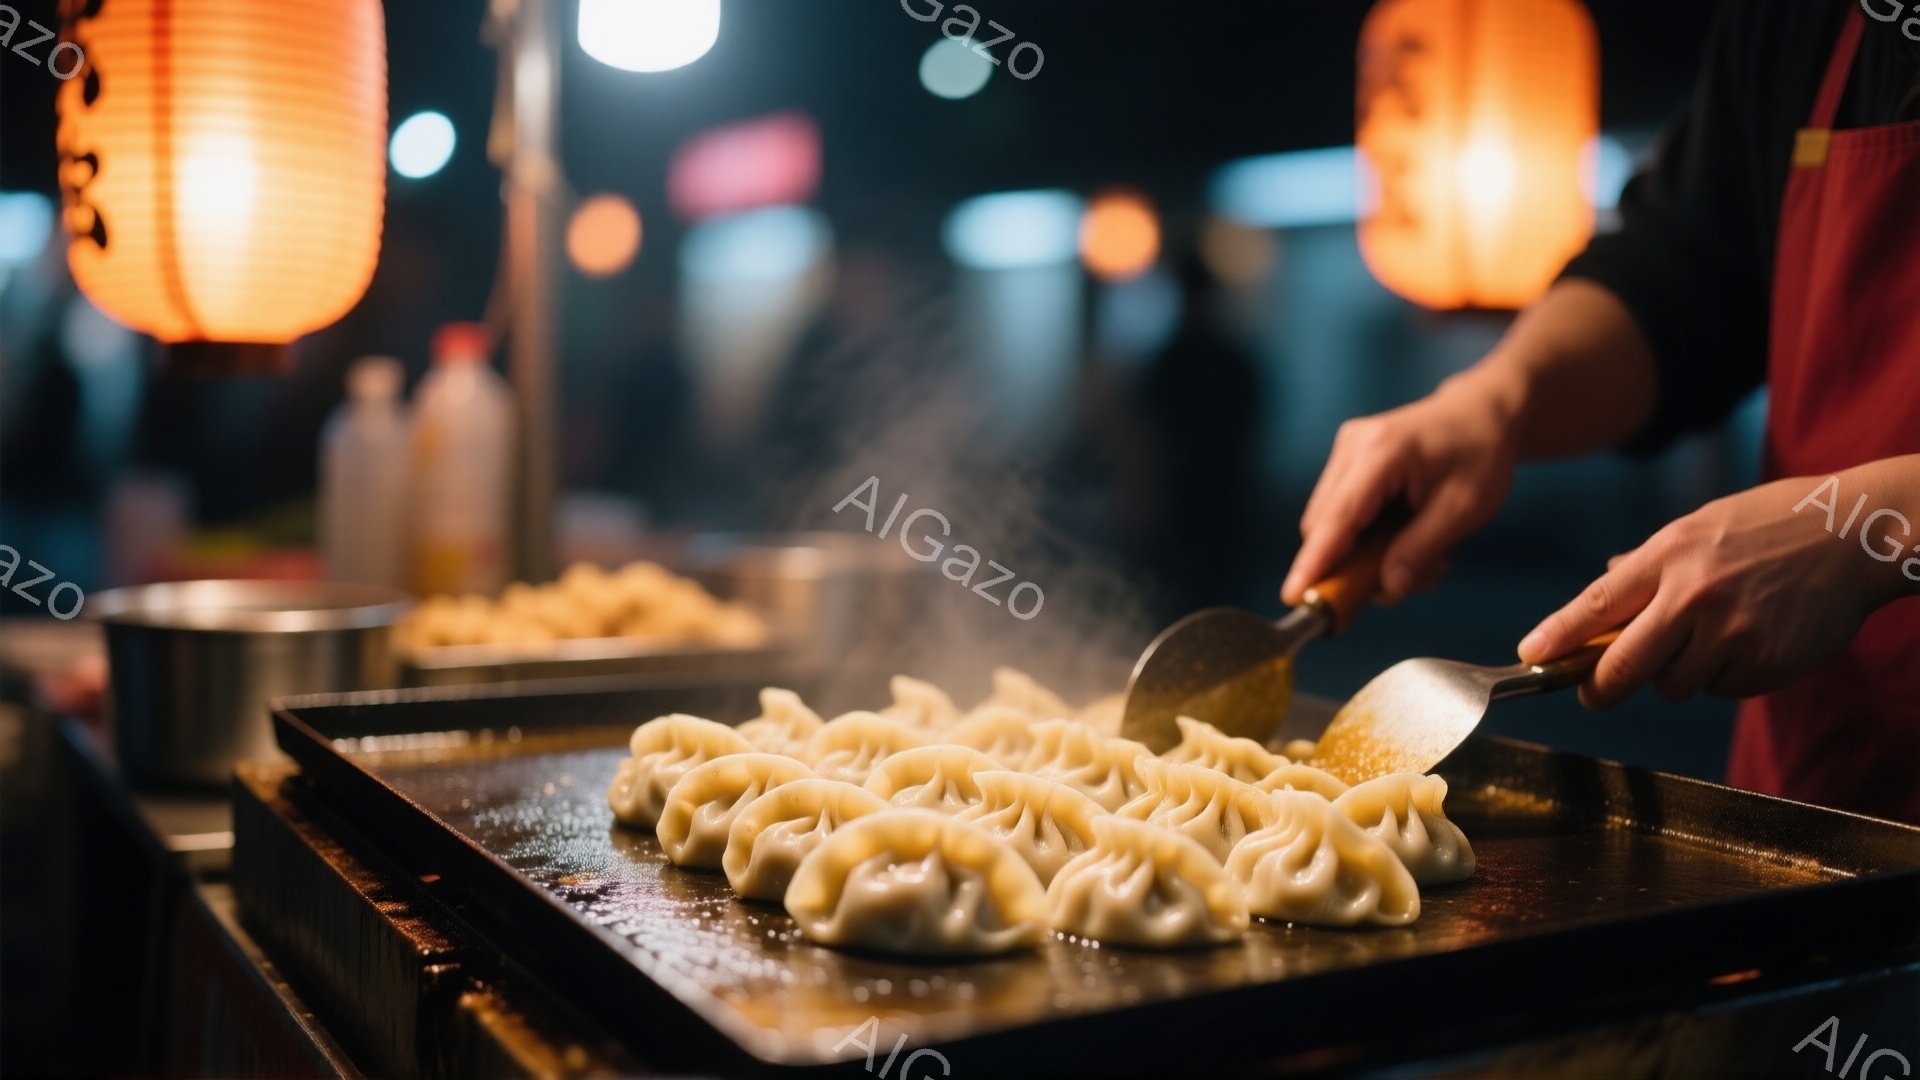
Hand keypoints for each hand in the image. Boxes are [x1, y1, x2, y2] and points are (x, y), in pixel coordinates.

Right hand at [1282, 373, 1518, 604]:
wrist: (1481, 412)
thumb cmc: (1480, 453)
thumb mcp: (1465, 508)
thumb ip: (1422, 548)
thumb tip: (1387, 588)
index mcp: (1382, 453)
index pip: (1337, 518)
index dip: (1315, 561)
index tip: (1295, 596)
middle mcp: (1353, 447)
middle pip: (1324, 525)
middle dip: (1351, 566)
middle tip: (1402, 584)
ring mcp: (1346, 450)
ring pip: (1329, 522)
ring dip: (1362, 553)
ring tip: (1417, 558)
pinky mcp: (1348, 460)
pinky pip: (1341, 512)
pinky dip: (1365, 536)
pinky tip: (1404, 536)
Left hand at [1516, 474, 1898, 708]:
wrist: (1854, 533)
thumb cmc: (1770, 526)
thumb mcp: (1700, 526)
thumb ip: (1646, 565)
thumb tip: (1599, 589)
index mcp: (1669, 555)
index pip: (1596, 604)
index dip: (1557, 637)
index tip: (1530, 657)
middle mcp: (1693, 596)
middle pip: (1622, 667)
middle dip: (1601, 687)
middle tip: (1595, 693)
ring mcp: (1730, 633)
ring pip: (1672, 685)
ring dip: (1680, 673)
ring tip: (1714, 633)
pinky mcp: (1764, 664)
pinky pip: (1719, 690)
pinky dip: (1725, 675)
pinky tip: (1750, 640)